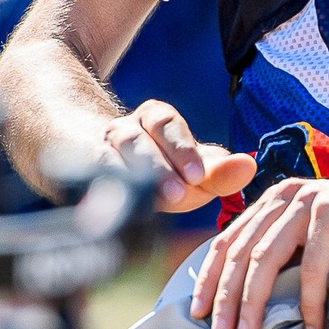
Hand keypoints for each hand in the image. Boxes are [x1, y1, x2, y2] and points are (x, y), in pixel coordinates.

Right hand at [102, 99, 257, 213]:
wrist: (114, 176)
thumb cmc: (166, 174)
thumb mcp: (196, 173)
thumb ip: (221, 172)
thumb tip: (248, 165)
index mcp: (155, 118)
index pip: (167, 123)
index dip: (182, 148)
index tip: (198, 176)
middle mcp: (124, 129)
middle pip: (136, 139)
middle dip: (159, 167)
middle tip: (179, 194)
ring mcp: (98, 150)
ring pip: (108, 157)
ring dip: (131, 180)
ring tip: (152, 203)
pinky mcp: (80, 175)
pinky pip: (87, 180)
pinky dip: (100, 193)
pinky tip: (115, 210)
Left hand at [192, 168, 328, 328]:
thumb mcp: (319, 256)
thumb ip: (290, 274)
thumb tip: (259, 316)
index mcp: (273, 204)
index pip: (229, 242)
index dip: (210, 279)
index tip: (199, 314)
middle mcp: (283, 197)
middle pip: (240, 252)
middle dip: (226, 297)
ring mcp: (307, 201)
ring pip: (266, 257)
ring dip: (255, 301)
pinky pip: (312, 263)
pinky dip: (309, 299)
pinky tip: (311, 326)